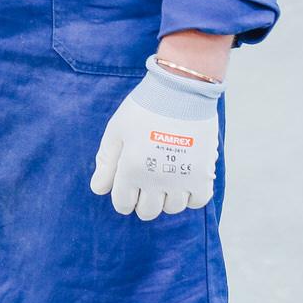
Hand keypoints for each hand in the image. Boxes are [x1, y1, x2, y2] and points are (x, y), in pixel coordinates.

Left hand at [90, 56, 221, 219]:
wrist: (181, 91)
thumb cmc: (144, 108)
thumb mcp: (116, 130)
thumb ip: (106, 162)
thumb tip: (98, 189)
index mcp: (130, 170)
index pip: (123, 204)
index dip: (123, 197)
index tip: (128, 185)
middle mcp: (155, 180)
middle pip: (148, 211)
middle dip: (143, 200)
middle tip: (147, 180)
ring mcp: (181, 179)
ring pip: (172, 208)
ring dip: (167, 197)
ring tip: (166, 176)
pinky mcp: (204, 174)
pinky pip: (198, 201)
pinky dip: (191, 195)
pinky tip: (185, 178)